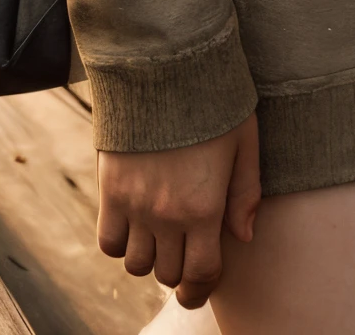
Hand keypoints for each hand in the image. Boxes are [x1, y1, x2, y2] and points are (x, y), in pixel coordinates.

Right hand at [97, 112, 259, 308]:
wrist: (162, 67)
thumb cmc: (211, 101)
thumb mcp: (244, 140)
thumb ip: (246, 192)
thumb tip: (244, 236)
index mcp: (205, 207)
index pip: (201, 273)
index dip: (200, 289)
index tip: (197, 289)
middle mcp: (169, 215)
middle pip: (168, 273)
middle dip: (177, 269)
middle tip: (181, 253)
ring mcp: (136, 205)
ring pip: (137, 264)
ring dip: (148, 257)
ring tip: (157, 237)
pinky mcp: (110, 191)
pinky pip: (108, 243)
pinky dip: (119, 243)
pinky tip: (132, 225)